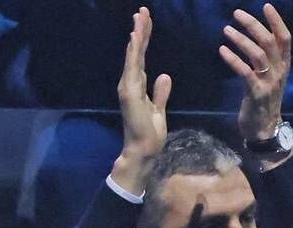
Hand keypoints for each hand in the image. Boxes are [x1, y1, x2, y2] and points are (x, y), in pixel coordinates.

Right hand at [112, 8, 170, 193]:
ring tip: (140, 17)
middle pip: (135, 51)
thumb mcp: (159, 109)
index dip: (143, 38)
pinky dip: (133, 52)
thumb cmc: (151, 133)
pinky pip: (132, 68)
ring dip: (136, 36)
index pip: (140, 56)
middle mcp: (129, 82)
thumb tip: (164, 76)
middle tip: (143, 10)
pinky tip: (135, 37)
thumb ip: (160, 92)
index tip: (146, 21)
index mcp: (137, 84)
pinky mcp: (130, 92)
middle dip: (139, 30)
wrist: (144, 149)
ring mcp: (128, 86)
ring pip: (133, 55)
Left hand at [220, 3, 291, 144]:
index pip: (285, 39)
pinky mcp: (257, 93)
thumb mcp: (269, 76)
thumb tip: (255, 35)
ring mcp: (269, 83)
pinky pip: (245, 72)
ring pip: (258, 55)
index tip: (266, 6)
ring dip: (241, 40)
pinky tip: (222, 50)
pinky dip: (232, 59)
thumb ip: (265, 58)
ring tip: (226, 30)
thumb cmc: (264, 99)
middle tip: (236, 13)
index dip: (277, 22)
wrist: (264, 128)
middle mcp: (279, 72)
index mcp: (283, 66)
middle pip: (270, 42)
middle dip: (253, 25)